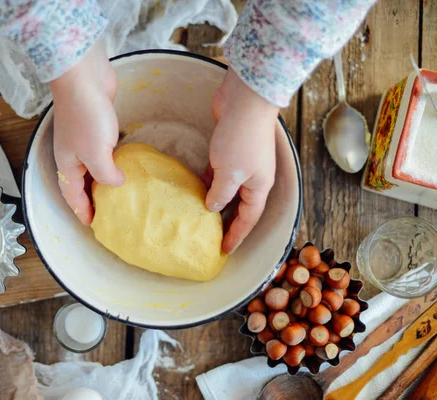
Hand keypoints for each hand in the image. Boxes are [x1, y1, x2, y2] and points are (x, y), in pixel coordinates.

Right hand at [50, 41, 123, 224]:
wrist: (84, 78)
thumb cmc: (86, 117)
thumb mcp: (96, 155)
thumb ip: (106, 175)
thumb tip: (117, 183)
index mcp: (67, 164)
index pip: (73, 196)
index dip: (82, 211)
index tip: (93, 224)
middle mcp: (73, 155)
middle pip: (81, 184)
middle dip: (91, 199)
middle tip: (107, 213)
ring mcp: (84, 140)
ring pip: (93, 168)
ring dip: (103, 181)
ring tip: (118, 193)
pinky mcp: (97, 126)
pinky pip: (104, 151)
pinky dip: (112, 162)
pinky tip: (124, 165)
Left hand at [204, 68, 278, 253]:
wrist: (245, 101)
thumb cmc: (241, 139)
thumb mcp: (229, 174)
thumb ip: (219, 194)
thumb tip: (212, 206)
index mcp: (259, 187)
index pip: (248, 219)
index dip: (236, 236)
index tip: (224, 250)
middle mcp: (253, 177)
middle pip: (239, 206)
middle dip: (227, 222)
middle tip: (211, 237)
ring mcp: (242, 163)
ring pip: (228, 189)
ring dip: (215, 201)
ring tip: (200, 216)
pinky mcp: (229, 149)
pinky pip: (219, 173)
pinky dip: (209, 182)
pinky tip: (195, 188)